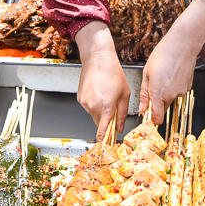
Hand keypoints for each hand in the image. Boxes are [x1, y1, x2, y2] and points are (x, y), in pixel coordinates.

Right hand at [74, 21, 129, 140]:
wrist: (98, 58)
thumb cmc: (113, 73)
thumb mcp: (124, 94)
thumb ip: (122, 113)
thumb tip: (120, 128)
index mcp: (105, 107)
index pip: (102, 131)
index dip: (104, 140)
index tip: (106, 146)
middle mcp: (92, 107)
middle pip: (99, 123)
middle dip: (106, 121)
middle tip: (113, 109)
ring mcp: (84, 103)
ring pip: (94, 115)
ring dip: (100, 111)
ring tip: (106, 95)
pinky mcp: (80, 98)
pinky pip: (89, 107)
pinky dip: (94, 104)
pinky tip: (99, 92)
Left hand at [140, 0, 204, 123]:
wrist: (182, 45)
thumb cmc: (162, 55)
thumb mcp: (147, 73)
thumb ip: (145, 94)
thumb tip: (142, 109)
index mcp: (158, 94)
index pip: (157, 118)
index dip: (152, 118)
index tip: (149, 113)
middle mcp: (171, 96)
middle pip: (163, 108)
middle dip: (158, 102)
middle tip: (154, 86)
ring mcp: (181, 91)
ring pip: (171, 98)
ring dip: (166, 92)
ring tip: (164, 75)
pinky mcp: (188, 86)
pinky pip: (178, 91)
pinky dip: (174, 86)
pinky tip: (172, 74)